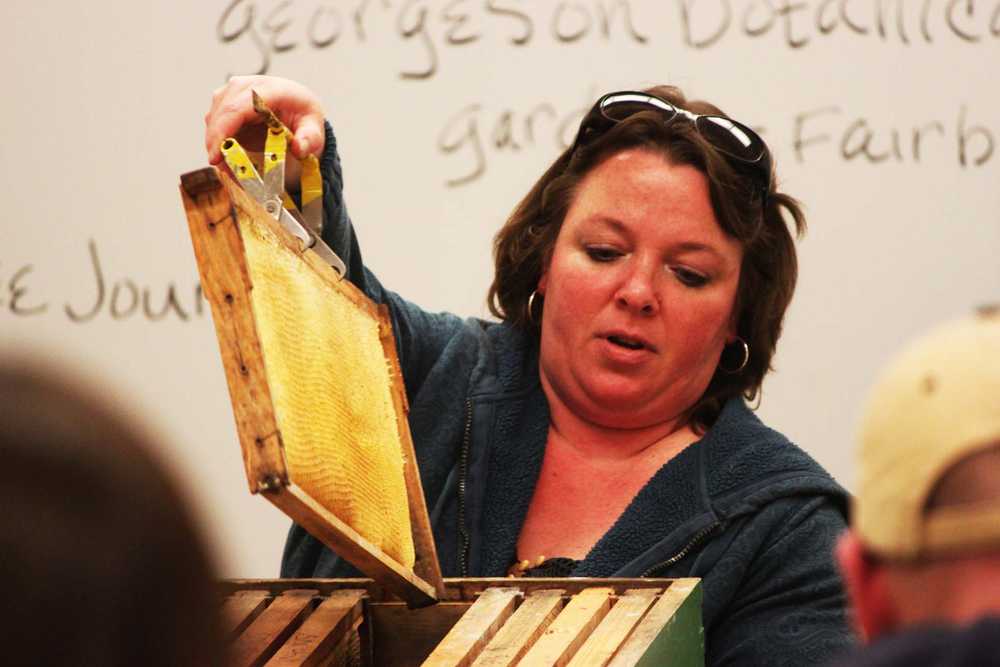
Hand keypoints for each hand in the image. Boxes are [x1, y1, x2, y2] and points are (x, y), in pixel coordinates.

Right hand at [204, 75, 325, 164]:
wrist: (298, 110)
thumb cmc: (304, 119)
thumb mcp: (314, 131)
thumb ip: (309, 139)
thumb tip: (299, 148)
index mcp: (273, 89)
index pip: (239, 107)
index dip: (223, 131)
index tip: (217, 156)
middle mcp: (249, 85)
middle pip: (221, 112)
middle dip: (215, 142)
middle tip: (219, 167)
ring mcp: (234, 91)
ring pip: (213, 117)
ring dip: (215, 143)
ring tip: (228, 167)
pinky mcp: (226, 101)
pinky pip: (214, 122)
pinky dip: (217, 141)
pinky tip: (227, 158)